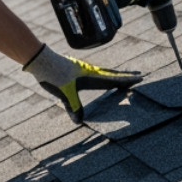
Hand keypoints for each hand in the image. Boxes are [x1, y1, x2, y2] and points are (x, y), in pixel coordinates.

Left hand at [22, 44, 142, 122]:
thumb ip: (73, 106)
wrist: (40, 59)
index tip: (141, 78)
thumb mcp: (64, 93)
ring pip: (103, 72)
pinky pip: (94, 72)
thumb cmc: (53, 75)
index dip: (127, 79)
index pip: (114, 78)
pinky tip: (97, 77)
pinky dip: (102, 74)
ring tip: (123, 77)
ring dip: (115, 74)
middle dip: (126, 76)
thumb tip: (79, 121)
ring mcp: (82, 69)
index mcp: (90, 76)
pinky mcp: (74, 68)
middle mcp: (89, 71)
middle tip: (140, 75)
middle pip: (112, 73)